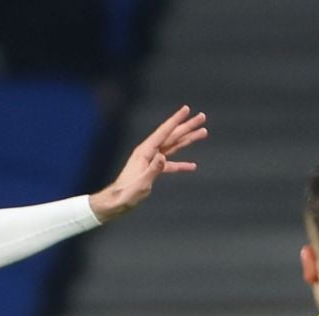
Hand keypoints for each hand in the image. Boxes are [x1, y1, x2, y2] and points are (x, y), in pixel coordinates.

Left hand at [88, 105, 206, 222]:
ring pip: (173, 146)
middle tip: (202, 117)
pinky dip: (181, 164)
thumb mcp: (141, 183)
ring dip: (187, 139)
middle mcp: (148, 152)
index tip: (187, 109)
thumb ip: (153, 170)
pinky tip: (192, 166)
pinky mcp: (153, 170)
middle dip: (187, 126)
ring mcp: (151, 160)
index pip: (163, 132)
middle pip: (171, 136)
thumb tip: (163, 157)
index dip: (176, 120)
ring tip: (203, 132)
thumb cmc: (126, 194)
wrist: (115, 202)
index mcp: (145, 152)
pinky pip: (170, 164)